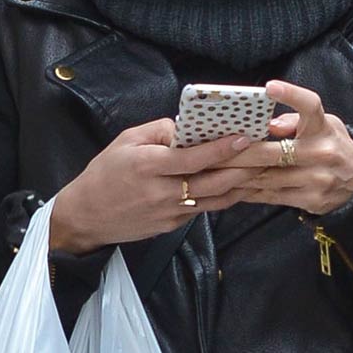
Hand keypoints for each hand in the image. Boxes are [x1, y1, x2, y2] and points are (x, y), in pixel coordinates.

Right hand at [48, 121, 251, 254]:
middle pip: (213, 182)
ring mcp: (169, 212)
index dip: (221, 148)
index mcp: (149, 166)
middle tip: (266, 155)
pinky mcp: (172, 225)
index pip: (193, 158)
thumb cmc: (105, 173)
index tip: (244, 138)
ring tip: (261, 169)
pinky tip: (237, 185)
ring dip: (241, 185)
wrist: (86, 216)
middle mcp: (162, 192)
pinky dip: (223, 197)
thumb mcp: (126, 141)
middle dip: (243, 168)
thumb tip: (189, 127)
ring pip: (215, 199)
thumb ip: (159, 131)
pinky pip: (204, 208)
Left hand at [182, 81, 352, 217]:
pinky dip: (249, 192)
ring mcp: (315, 180)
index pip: (310, 107)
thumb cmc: (333, 146)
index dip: (291, 96)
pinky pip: (271, 196)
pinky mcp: (310, 200)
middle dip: (241, 152)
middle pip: (273, 152)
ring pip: (267, 177)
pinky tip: (229, 188)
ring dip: (238, 175)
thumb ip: (295, 121)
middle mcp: (321, 153)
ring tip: (212, 170)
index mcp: (323, 128)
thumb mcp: (325, 125)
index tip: (270, 87)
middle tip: (213, 148)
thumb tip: (265, 125)